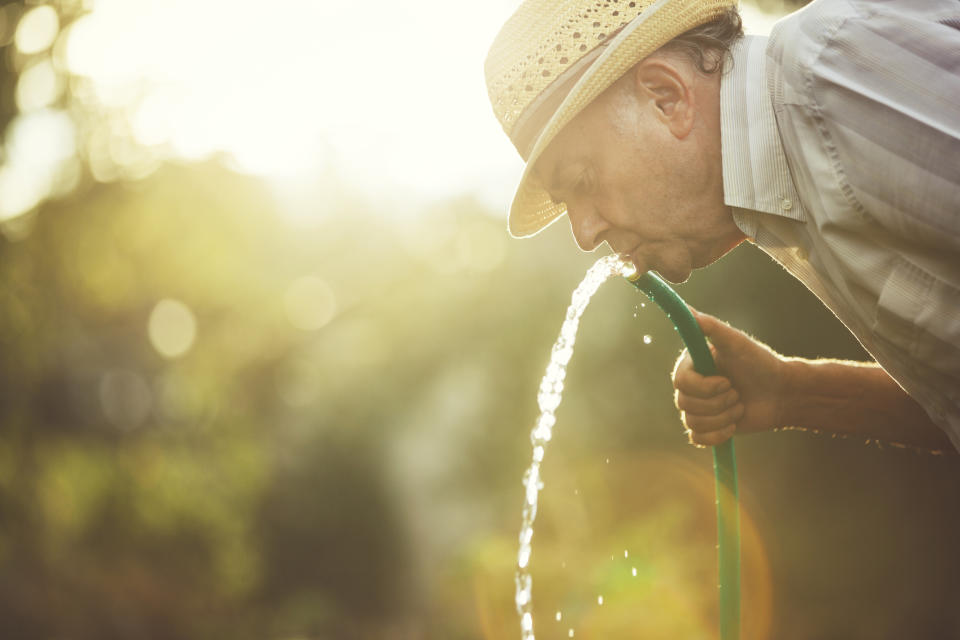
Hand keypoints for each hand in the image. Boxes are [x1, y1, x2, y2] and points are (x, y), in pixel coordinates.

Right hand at [671, 310, 785, 446]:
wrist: (781, 393)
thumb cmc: (760, 363)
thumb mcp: (736, 342)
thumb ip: (711, 327)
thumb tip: (688, 310)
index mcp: (693, 366)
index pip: (680, 382)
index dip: (703, 388)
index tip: (726, 382)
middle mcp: (691, 387)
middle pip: (685, 405)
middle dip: (718, 404)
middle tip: (737, 394)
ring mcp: (698, 408)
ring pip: (693, 423)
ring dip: (723, 418)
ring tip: (740, 407)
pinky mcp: (707, 428)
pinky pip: (697, 439)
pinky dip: (717, 436)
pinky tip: (733, 426)